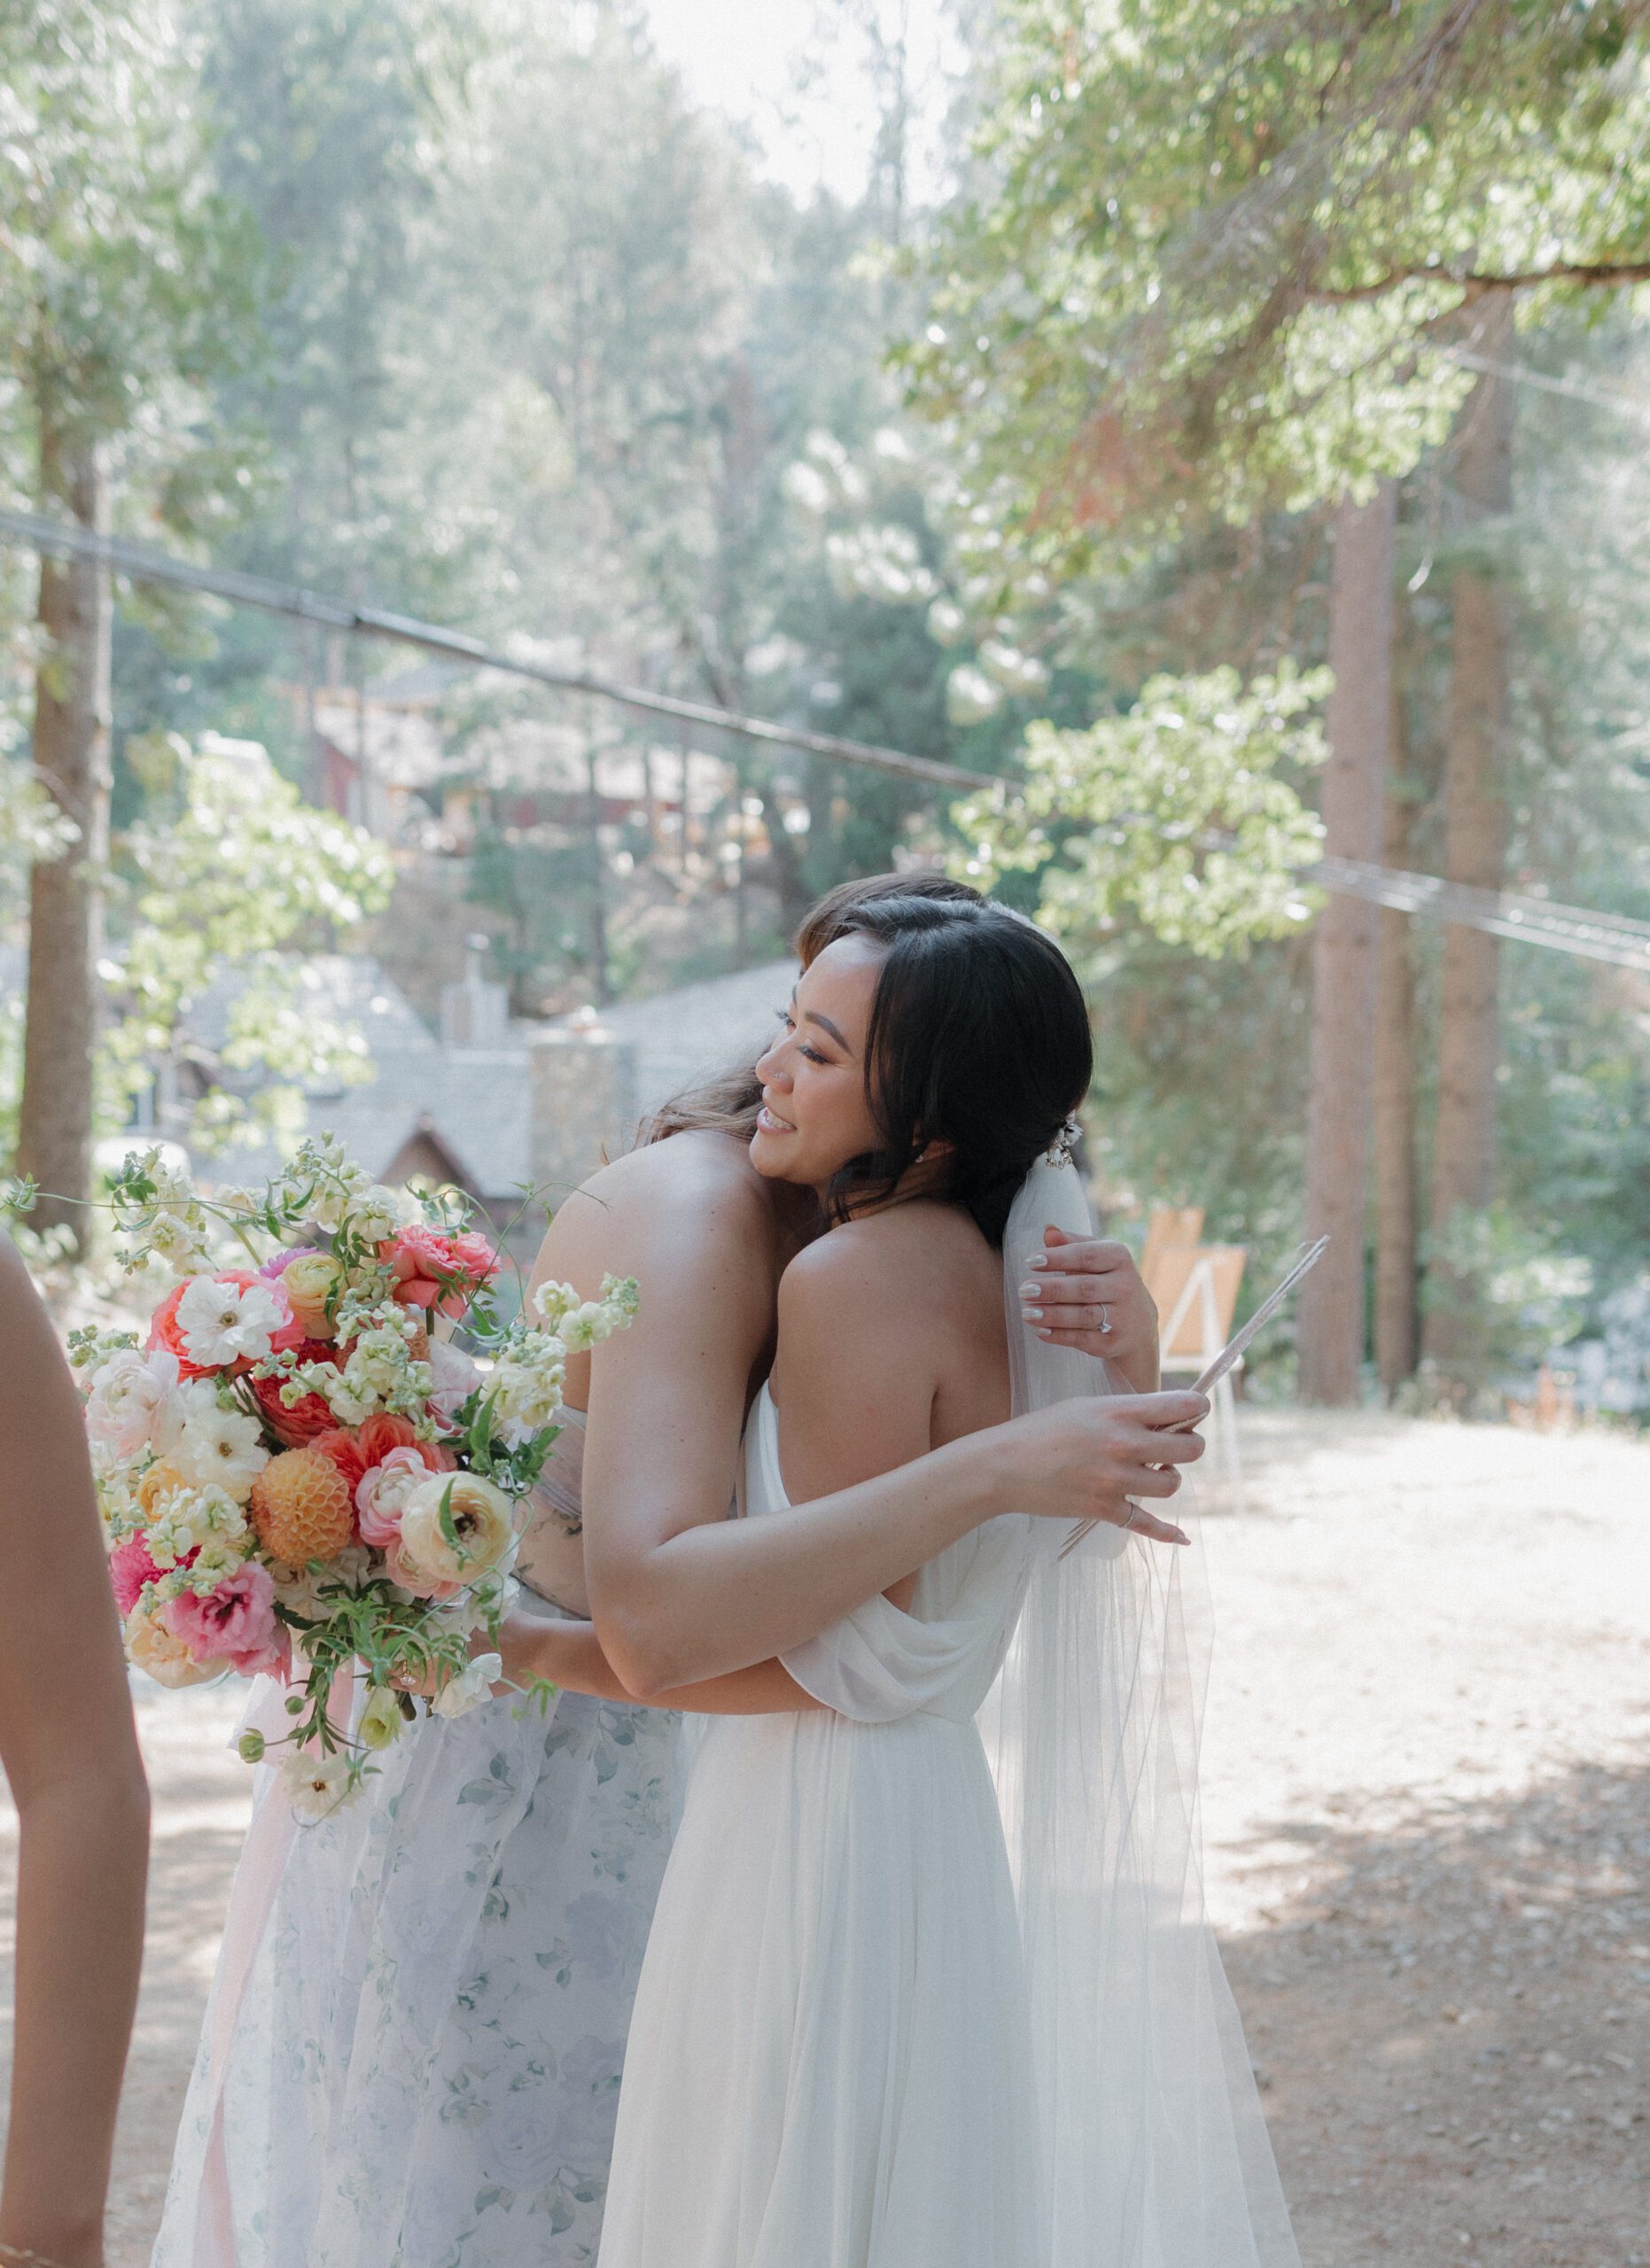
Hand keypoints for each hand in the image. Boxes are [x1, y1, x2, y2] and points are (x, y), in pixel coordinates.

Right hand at [1009, 1389, 1208, 1545]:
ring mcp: (1114, 1479)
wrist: (1004, 1466)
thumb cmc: (1043, 1430)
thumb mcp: (1086, 1407)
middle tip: (1178, 1445)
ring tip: (1153, 1472)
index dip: (1199, 1408)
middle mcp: (1121, 1444)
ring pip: (1171, 1484)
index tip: (1196, 1412)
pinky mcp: (1104, 1509)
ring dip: (1168, 1478)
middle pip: (1189, 1449)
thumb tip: (1170, 1419)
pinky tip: (1181, 1537)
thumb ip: (1128, 1412)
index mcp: (1118, 1412)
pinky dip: (1167, 1533)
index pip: (1183, 1405)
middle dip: (1190, 1445)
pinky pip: (1147, 1523)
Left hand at [1017, 1227, 1159, 1389]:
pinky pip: (1083, 1339)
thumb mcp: (1095, 1257)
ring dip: (1052, 1314)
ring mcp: (1121, 1317)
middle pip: (1085, 1288)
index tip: (1030, 1261)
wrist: (1138, 1324)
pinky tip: (1040, 1330)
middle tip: (1024, 1290)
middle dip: (1052, 1289)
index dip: (1058, 1258)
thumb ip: (1071, 1243)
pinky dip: (1060, 1335)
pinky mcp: (1113, 1342)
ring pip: (1084, 1315)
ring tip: (1027, 1312)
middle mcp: (1125, 1287)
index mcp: (1119, 1259)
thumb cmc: (1106, 1280)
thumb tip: (1048, 1230)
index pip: (1087, 1256)